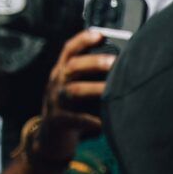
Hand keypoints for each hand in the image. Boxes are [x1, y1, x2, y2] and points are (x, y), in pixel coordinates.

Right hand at [33, 28, 114, 160]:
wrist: (49, 139)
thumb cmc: (71, 111)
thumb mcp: (77, 89)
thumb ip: (91, 78)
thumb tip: (123, 68)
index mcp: (62, 72)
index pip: (69, 50)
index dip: (82, 40)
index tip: (100, 34)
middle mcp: (56, 83)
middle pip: (72, 66)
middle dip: (93, 62)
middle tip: (115, 62)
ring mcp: (55, 102)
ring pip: (72, 91)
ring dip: (94, 89)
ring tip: (112, 91)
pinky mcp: (57, 121)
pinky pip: (74, 119)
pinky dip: (90, 121)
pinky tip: (104, 124)